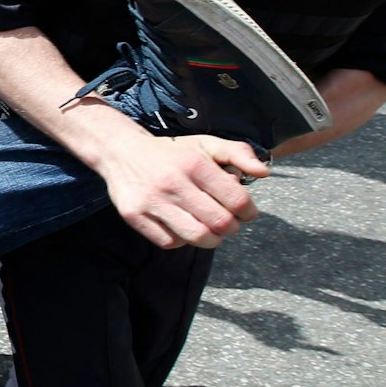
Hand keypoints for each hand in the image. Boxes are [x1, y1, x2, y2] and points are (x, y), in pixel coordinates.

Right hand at [97, 133, 268, 249]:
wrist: (121, 151)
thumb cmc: (171, 152)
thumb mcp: (205, 144)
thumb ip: (238, 153)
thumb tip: (264, 172)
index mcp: (194, 163)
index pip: (237, 200)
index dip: (249, 211)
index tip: (246, 211)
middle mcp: (172, 182)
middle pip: (220, 223)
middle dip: (231, 227)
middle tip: (228, 222)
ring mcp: (152, 201)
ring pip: (197, 237)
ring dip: (211, 238)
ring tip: (210, 229)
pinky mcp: (135, 215)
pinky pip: (170, 242)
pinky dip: (182, 240)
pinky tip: (183, 226)